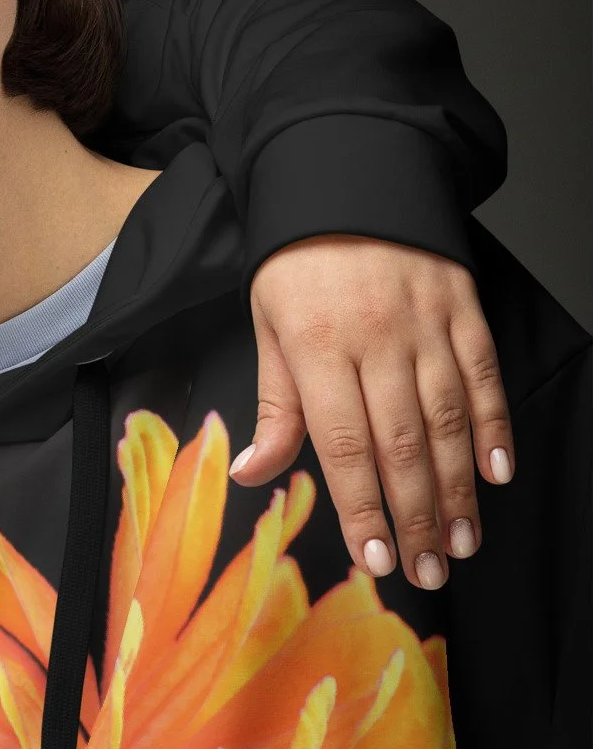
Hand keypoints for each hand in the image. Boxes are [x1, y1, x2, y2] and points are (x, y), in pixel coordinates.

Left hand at [238, 236, 512, 587]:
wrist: (345, 177)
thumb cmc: (295, 262)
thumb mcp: (266, 326)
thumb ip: (274, 405)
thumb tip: (251, 473)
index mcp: (316, 347)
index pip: (344, 446)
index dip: (363, 508)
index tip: (376, 558)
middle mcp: (376, 340)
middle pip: (402, 445)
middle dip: (416, 517)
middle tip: (428, 571)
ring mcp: (426, 324)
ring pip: (449, 422)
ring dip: (459, 489)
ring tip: (462, 541)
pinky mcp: (462, 309)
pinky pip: (483, 377)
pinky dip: (494, 428)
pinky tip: (497, 475)